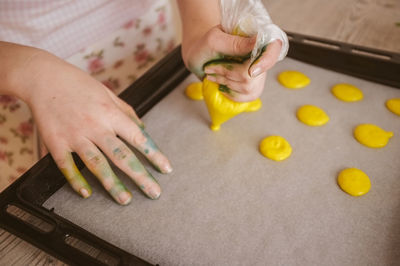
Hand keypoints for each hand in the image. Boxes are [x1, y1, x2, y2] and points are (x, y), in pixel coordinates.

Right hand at [24, 51, 171, 204]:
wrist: (43, 77)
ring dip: (112, 184)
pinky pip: (67, 166)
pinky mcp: (56, 142)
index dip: (154, 154)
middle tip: (154, 192)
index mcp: (110, 113)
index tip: (165, 168)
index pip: (138, 137)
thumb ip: (127, 112)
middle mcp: (95, 126)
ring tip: (125, 200)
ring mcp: (75, 135)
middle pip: (121, 156)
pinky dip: (76, 181)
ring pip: (97, 164)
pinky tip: (86, 193)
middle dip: (140, 176)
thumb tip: (143, 129)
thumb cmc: (78, 83)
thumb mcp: (108, 93)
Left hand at [182, 25, 281, 101]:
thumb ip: (236, 43)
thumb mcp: (215, 40)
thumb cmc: (205, 45)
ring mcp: (259, 74)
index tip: (251, 71)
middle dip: (229, 73)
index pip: (274, 48)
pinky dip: (229, 93)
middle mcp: (262, 57)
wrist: (199, 58)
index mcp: (257, 39)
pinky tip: (221, 85)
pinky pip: (247, 97)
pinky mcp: (253, 87)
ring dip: (225, 82)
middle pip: (254, 75)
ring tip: (213, 74)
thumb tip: (258, 41)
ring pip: (248, 87)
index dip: (266, 61)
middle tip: (211, 68)